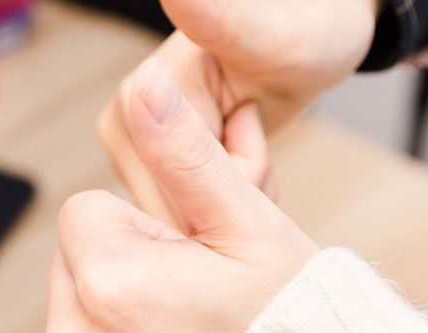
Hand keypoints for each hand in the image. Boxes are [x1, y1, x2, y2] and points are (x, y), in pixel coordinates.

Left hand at [47, 60, 318, 332]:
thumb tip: (145, 86)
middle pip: (77, 260)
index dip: (145, 226)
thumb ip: (184, 153)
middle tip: (196, 300)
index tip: (193, 260)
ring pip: (78, 311)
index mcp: (109, 280)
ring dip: (119, 314)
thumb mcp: (247, 226)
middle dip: (126, 266)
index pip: (86, 210)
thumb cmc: (293, 324)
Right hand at [97, 0, 375, 223]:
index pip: (185, 192)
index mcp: (139, 96)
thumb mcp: (273, 40)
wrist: (304, 40)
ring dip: (228, 206)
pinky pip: (182, 213)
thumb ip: (220, 20)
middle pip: (176, 210)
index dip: (239, 180)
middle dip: (231, 200)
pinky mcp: (142, 165)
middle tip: (262, 147)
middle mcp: (123, 123)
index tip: (257, 125)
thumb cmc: (302, 34)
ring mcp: (131, 147)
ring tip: (255, 154)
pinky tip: (240, 171)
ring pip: (181, 217)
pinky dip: (218, 207)